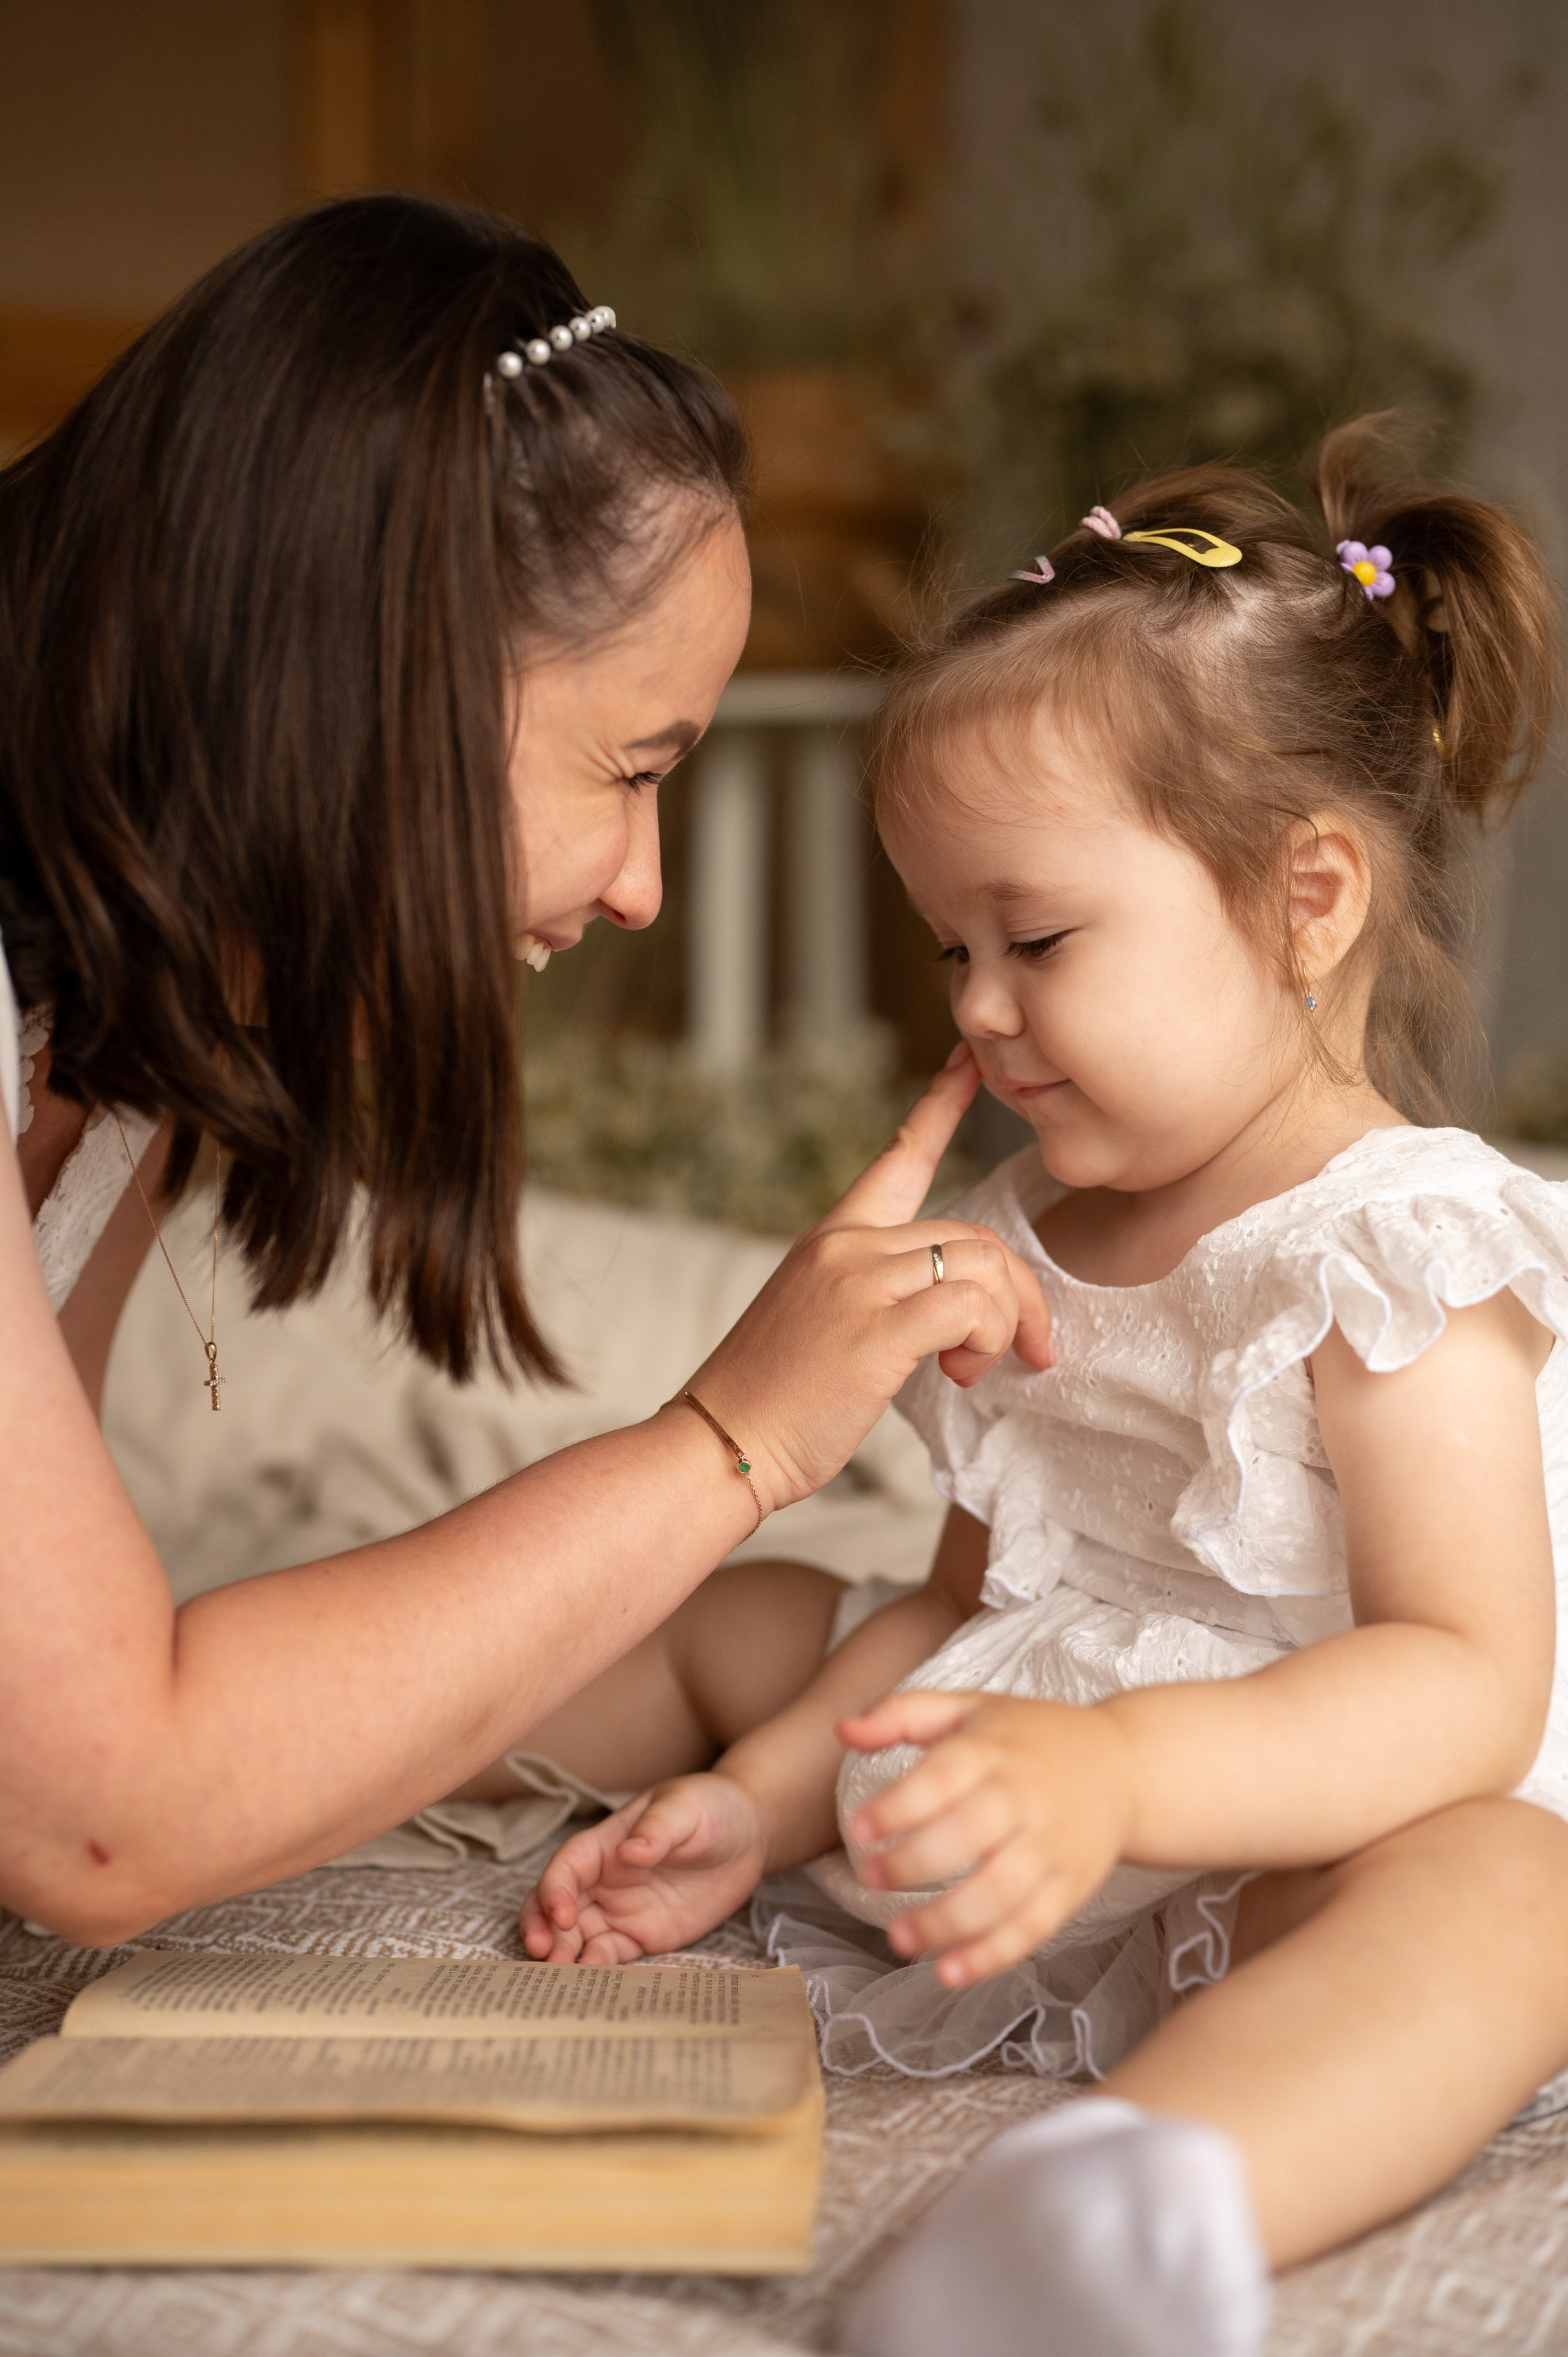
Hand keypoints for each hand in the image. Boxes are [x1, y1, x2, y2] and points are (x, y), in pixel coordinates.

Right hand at [519, 1773, 767, 1963]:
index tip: (561, 1915)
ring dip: (562, 1954)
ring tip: (560, 1976)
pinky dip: (596, 1967)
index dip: (554, 1890)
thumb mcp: (686, 1808)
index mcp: (606, 1844)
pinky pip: (610, 1955)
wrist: (747, 1836)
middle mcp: (605, 1880)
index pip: (567, 1867)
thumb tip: (630, 1851)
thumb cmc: (711, 1808)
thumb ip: (658, 1829)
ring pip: (576, 1935)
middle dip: (542, 1927)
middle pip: (557, 1904)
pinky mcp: (642, 1936)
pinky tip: (593, 1978)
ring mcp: (621, 1910)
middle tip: (542, 1954)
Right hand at [687, 1046, 1052, 1511]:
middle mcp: (847, 1246)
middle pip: (974, 1236)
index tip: (968, 1061)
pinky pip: (970, 1307)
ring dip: (1000, 1324)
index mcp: (832, 1236)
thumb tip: (951, 1311)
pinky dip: (985, 1339)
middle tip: (1017, 1352)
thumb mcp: (819, 1318)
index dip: (941, 1104)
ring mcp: (859, 1283)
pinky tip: (958, 1373)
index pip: (899, 1154)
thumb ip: (878, 1292)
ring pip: (981, 1266)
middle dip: (1016, 1296)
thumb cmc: (772, 1398)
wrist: (718, 1443)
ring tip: (967, 1371)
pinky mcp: (877, 1330)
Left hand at [838, 1691, 1134, 1987]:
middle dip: (912, 1865)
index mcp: (994, 1749)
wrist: (1125, 1766)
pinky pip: (1032, 1927)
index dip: (898, 1806)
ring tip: (898, 1938)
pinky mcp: (1072, 1887)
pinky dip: (992, 1955)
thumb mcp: (969, 1708)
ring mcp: (1053, 1846)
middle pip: (968, 1837)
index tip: (859, 1828)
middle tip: (870, 1878)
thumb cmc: (1031, 1737)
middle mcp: (1025, 1798)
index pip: (942, 1778)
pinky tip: (949, 1971)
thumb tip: (844, 1729)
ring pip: (999, 1893)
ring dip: (945, 1922)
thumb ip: (903, 1714)